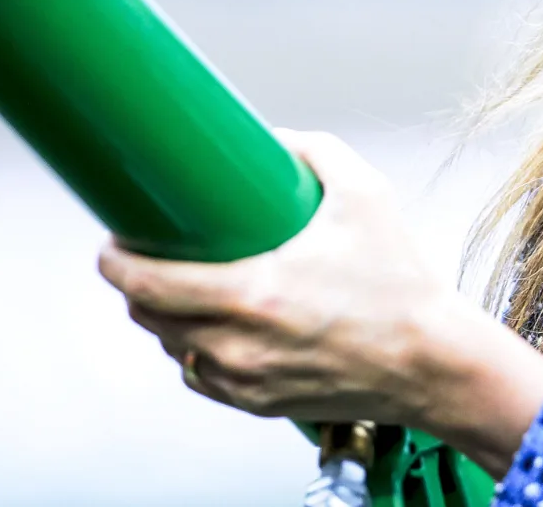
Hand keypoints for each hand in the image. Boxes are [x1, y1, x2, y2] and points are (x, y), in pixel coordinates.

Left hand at [97, 129, 542, 476]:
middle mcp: (239, 344)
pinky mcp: (258, 403)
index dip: (116, 262)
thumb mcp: (366, 198)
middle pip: (149, 316)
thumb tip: (277, 140)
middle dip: (136, 285)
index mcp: (255, 293)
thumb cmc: (400, 285)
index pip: (148, 282)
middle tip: (146, 256)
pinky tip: (213, 328)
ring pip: (172, 346)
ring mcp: (245, 379)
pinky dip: (197, 350)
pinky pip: (202, 376)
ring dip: (166, 318)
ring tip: (181, 288)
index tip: (111, 243)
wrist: (431, 362)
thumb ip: (316, 154)